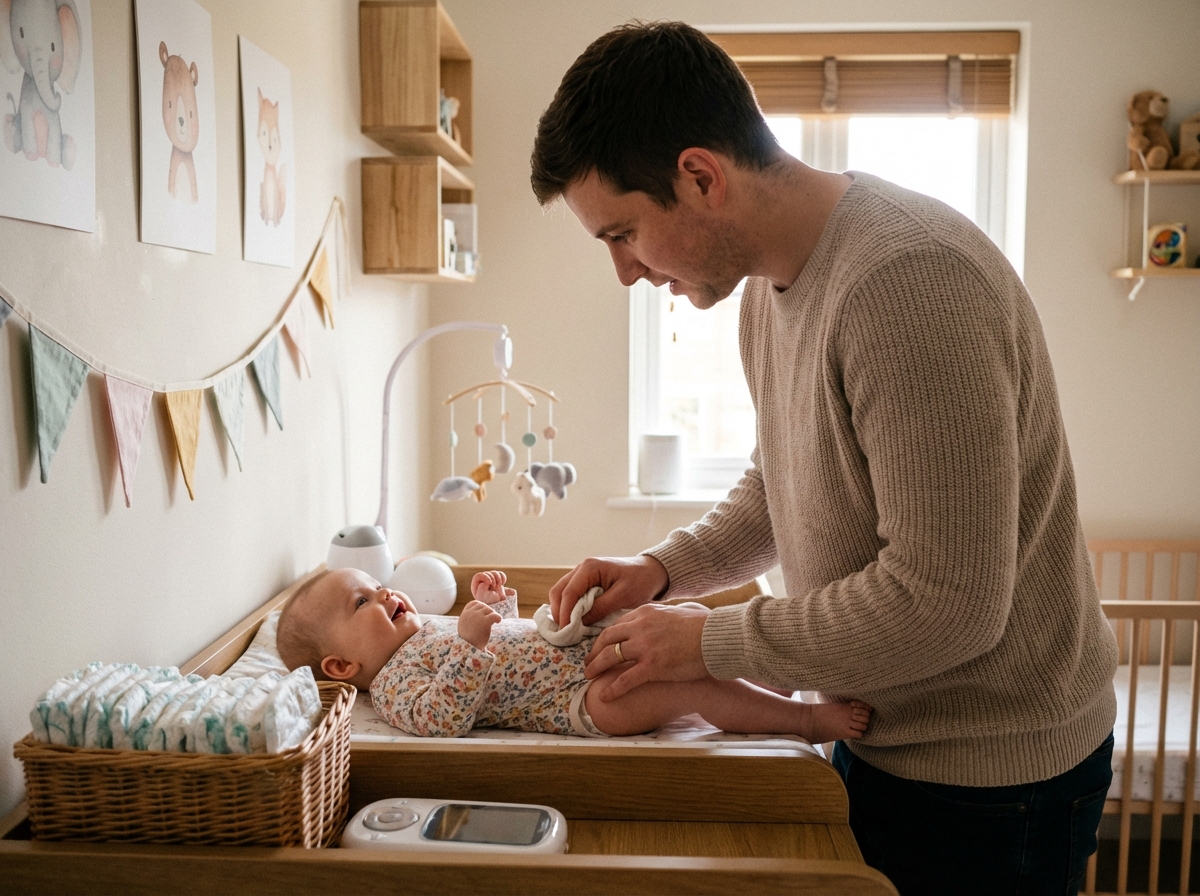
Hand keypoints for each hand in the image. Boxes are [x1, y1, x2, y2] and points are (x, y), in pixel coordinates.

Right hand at [457, 599, 500, 648]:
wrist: (469, 648)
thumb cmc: (468, 639)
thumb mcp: (464, 625)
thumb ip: (469, 617)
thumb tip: (478, 610)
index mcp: (465, 614)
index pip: (474, 603)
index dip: (481, 606)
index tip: (484, 613)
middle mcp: (470, 613)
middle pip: (483, 606)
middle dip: (488, 612)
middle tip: (490, 620)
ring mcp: (478, 616)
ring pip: (490, 610)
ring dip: (493, 615)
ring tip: (493, 622)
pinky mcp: (485, 621)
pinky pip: (495, 615)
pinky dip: (498, 617)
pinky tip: (498, 621)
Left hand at [471, 570, 507, 603]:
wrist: (495, 607)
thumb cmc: (486, 603)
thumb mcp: (482, 597)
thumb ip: (481, 588)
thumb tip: (485, 583)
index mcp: (476, 584)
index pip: (479, 575)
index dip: (485, 577)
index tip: (490, 582)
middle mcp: (483, 581)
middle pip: (489, 573)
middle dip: (493, 580)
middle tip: (495, 588)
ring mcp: (491, 580)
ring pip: (495, 573)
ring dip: (499, 580)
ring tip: (499, 588)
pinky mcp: (498, 581)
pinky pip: (501, 575)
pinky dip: (503, 578)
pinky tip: (503, 583)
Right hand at [549, 555, 668, 627]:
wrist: (652, 572)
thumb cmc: (640, 581)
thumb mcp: (623, 596)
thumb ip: (600, 608)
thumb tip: (579, 623)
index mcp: (589, 568)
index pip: (568, 593)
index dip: (564, 614)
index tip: (566, 633)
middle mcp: (582, 569)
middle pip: (558, 591)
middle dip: (559, 613)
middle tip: (565, 633)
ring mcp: (582, 575)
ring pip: (561, 593)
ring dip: (562, 611)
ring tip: (570, 630)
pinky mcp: (586, 583)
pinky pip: (571, 596)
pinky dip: (569, 609)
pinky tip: (576, 622)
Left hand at [584, 602, 709, 700]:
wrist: (716, 638)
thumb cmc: (704, 626)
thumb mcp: (679, 612)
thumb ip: (664, 616)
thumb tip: (663, 618)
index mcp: (646, 612)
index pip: (618, 624)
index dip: (606, 637)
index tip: (601, 646)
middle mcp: (641, 627)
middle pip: (607, 638)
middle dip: (594, 651)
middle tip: (588, 661)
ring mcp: (645, 647)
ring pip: (611, 656)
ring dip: (596, 667)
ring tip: (589, 676)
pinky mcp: (652, 666)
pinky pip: (625, 679)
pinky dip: (612, 689)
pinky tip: (604, 696)